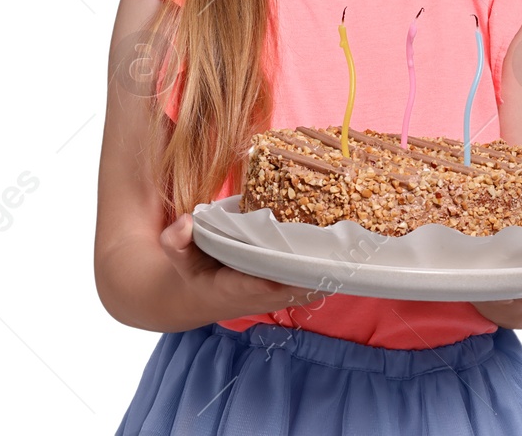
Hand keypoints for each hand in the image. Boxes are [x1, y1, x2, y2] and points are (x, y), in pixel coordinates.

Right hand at [160, 212, 327, 322]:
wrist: (200, 297)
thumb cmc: (193, 271)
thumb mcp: (178, 257)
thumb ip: (176, 241)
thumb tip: (184, 222)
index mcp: (231, 289)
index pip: (256, 287)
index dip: (275, 281)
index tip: (291, 271)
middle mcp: (258, 297)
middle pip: (291, 289)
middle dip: (310, 271)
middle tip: (332, 246)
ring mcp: (274, 298)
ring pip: (306, 290)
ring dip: (323, 273)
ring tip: (344, 247)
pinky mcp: (286, 294)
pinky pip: (310, 287)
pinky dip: (325, 274)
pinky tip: (342, 253)